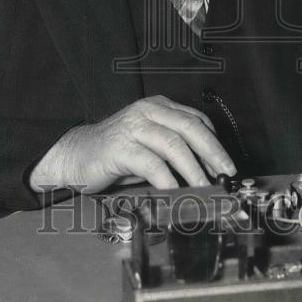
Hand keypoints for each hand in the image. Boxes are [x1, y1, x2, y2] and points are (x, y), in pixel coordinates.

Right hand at [29, 94, 236, 193]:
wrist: (73, 156)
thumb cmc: (114, 154)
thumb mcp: (149, 147)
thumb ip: (174, 152)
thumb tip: (208, 173)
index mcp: (157, 108)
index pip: (196, 120)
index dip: (215, 143)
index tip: (228, 166)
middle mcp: (147, 112)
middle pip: (190, 128)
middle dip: (214, 153)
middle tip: (227, 174)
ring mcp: (133, 127)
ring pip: (174, 145)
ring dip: (195, 170)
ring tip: (206, 189)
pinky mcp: (120, 147)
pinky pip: (152, 164)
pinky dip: (169, 181)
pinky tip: (177, 193)